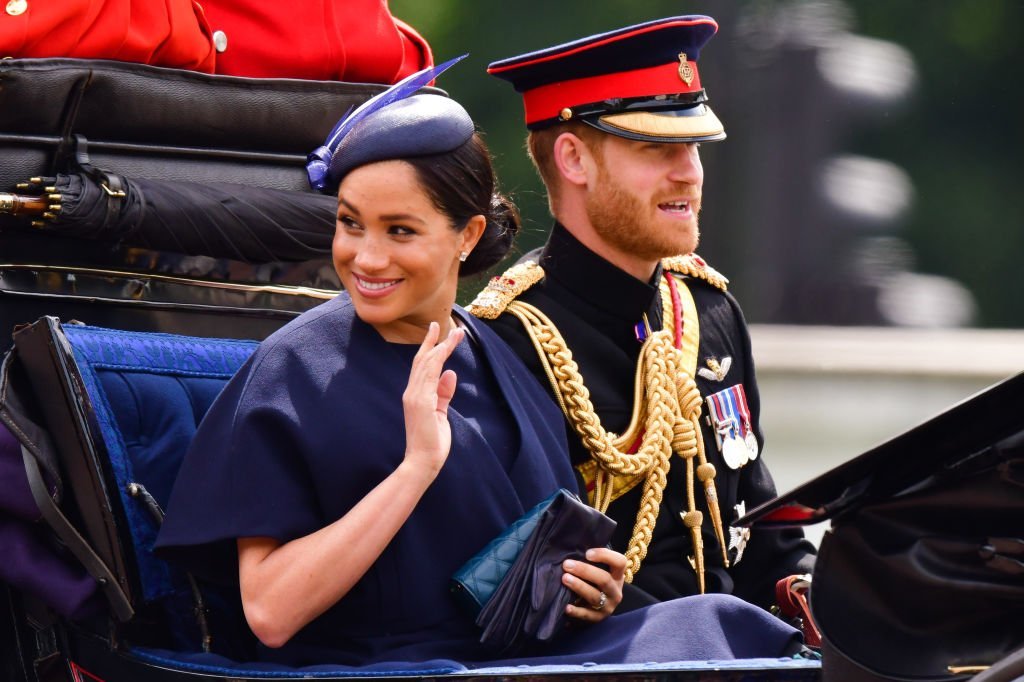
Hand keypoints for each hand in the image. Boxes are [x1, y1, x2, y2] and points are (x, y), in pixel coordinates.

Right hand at [401, 321, 464, 475]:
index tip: (441, 333)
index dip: (431, 348)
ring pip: (427, 363)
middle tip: (449, 324)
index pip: (422, 366)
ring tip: (455, 332)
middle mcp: (412, 392)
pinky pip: (429, 375)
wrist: (422, 462)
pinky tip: (445, 349)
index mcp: (415, 395)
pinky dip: (437, 360)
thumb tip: (450, 373)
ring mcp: (415, 396)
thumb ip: (444, 394)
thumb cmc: (431, 442)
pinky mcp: (421, 402)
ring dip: (442, 346)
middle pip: (423, 360)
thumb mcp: (441, 414)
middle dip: (437, 341)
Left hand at [562, 547, 625, 622]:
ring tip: (564, 579)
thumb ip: (591, 560)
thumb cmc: (595, 580)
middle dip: (584, 571)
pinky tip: (566, 606)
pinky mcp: (598, 618)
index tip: (587, 553)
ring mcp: (608, 606)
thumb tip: (573, 545)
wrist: (600, 605)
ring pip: (595, 596)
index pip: (620, 562)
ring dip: (579, 586)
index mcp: (618, 575)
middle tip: (567, 564)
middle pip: (604, 579)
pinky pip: (587, 615)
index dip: (604, 556)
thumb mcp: (600, 570)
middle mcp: (616, 591)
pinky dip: (576, 611)